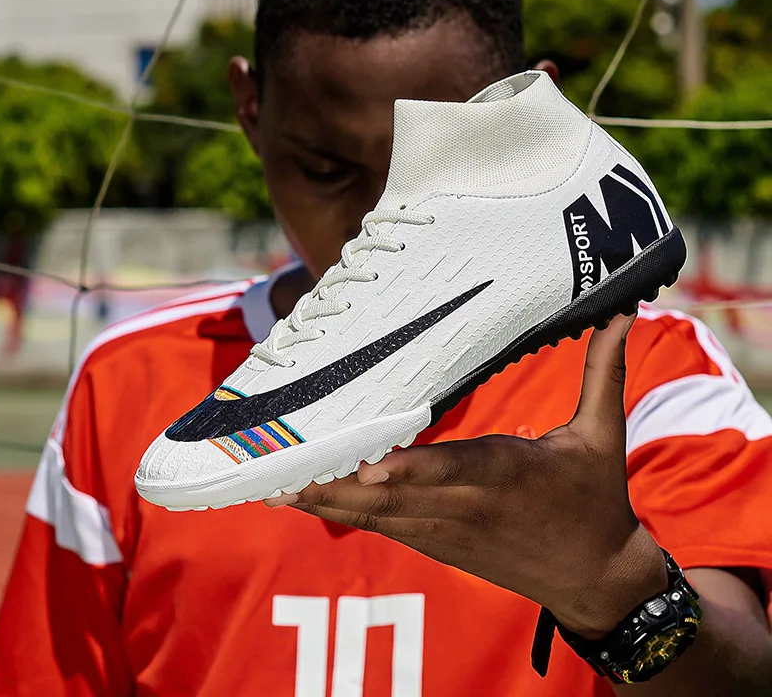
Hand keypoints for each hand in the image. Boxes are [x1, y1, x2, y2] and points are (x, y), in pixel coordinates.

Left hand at [266, 315, 667, 637]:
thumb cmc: (597, 501)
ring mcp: (444, 530)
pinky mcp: (435, 543)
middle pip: (390, 496)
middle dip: (332, 483)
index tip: (364, 467)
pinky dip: (338, 511)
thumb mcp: (604, 436)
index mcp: (505, 475)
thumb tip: (625, 312)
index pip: (450, 469)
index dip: (406, 471)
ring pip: (373, 516)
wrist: (596, 580)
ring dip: (322, 498)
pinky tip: (300, 497)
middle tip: (274, 468)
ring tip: (267, 483)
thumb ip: (603, 371)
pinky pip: (379, 526)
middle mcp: (466, 506)